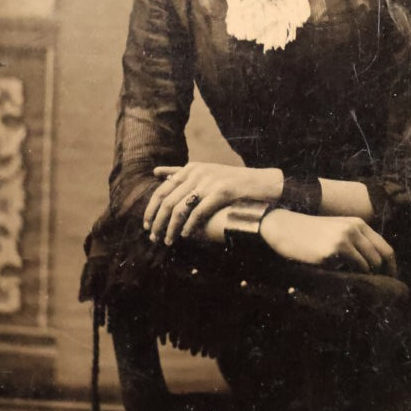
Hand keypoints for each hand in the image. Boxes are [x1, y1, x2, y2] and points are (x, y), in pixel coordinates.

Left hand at [144, 161, 282, 244]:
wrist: (263, 184)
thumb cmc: (233, 182)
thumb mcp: (205, 172)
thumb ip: (180, 172)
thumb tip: (156, 172)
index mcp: (191, 168)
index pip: (162, 190)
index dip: (151, 209)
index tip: (146, 224)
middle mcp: (197, 173)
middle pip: (168, 201)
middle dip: (158, 222)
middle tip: (153, 237)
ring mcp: (209, 182)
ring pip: (180, 209)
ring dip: (171, 228)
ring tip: (168, 241)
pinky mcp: (222, 191)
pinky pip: (199, 212)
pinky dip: (189, 226)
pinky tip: (185, 236)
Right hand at [259, 210, 397, 275]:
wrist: (284, 228)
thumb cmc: (310, 233)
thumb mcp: (337, 229)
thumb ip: (356, 242)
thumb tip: (375, 267)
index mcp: (358, 223)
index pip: (385, 248)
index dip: (391, 267)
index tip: (390, 280)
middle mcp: (354, 229)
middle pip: (381, 258)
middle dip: (382, 275)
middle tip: (378, 288)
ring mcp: (344, 239)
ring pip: (369, 265)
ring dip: (365, 277)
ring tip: (356, 282)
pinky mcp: (333, 251)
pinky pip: (352, 269)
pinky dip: (351, 276)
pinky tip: (342, 277)